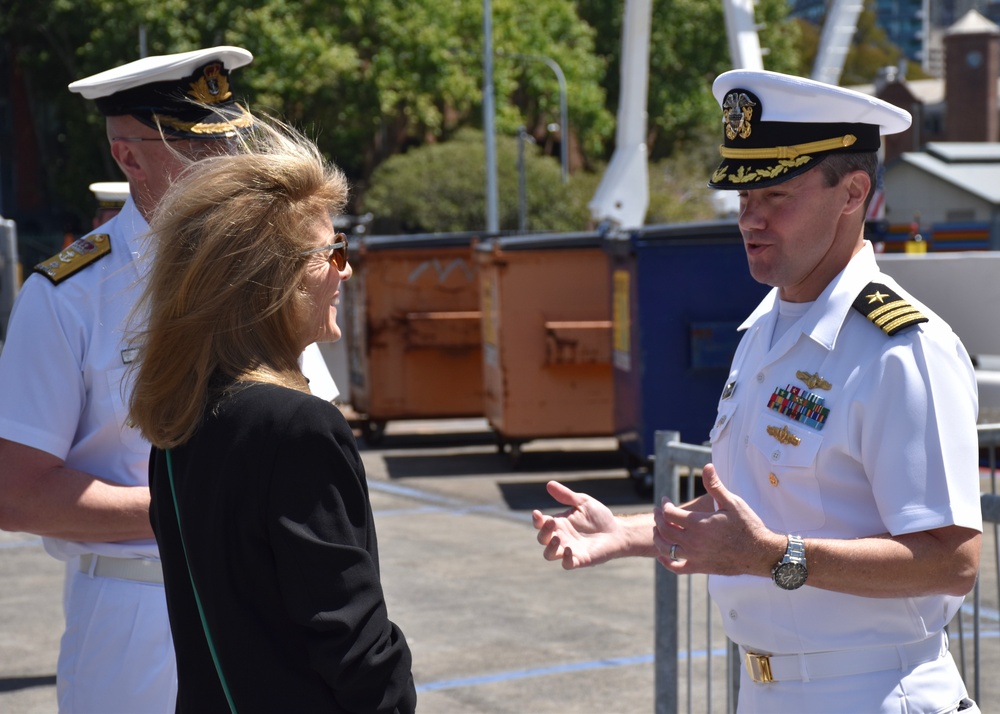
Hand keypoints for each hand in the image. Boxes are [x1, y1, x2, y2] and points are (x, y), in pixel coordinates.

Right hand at [531, 481, 629, 569]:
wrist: (616, 531)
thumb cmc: (598, 516)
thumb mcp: (582, 502)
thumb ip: (566, 495)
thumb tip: (549, 484)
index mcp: (559, 523)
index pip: (541, 523)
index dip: (536, 520)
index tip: (537, 513)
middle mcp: (561, 537)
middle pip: (542, 539)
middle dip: (544, 531)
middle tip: (551, 522)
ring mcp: (569, 550)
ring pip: (549, 555)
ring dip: (550, 548)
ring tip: (557, 539)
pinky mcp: (580, 560)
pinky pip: (567, 564)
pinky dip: (566, 559)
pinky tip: (570, 549)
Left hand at [652, 463, 779, 575]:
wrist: (759, 553)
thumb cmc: (747, 525)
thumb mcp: (732, 502)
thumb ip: (715, 486)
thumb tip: (707, 466)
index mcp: (698, 523)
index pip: (670, 513)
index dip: (664, 505)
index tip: (665, 501)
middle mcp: (693, 541)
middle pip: (665, 530)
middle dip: (658, 519)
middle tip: (657, 512)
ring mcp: (695, 556)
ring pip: (666, 548)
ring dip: (659, 538)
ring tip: (658, 530)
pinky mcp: (700, 568)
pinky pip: (676, 568)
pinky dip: (666, 562)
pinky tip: (663, 556)